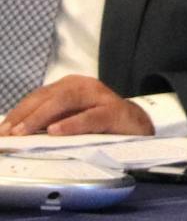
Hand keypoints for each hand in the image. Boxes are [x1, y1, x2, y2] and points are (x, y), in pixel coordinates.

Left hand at [0, 75, 153, 137]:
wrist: (138, 127)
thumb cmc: (99, 124)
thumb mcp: (70, 119)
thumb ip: (48, 121)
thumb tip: (15, 133)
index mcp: (69, 87)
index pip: (37, 97)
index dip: (17, 113)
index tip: (1, 131)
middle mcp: (84, 86)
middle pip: (48, 96)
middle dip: (24, 115)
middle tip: (8, 133)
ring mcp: (101, 97)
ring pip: (66, 101)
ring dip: (41, 117)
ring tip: (23, 132)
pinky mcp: (115, 112)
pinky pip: (91, 117)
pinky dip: (72, 124)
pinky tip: (55, 131)